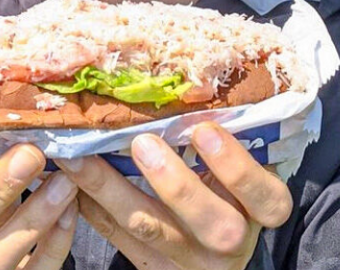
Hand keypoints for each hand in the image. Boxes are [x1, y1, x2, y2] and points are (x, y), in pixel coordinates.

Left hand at [55, 122, 291, 269]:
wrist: (216, 251)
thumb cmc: (236, 187)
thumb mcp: (250, 168)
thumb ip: (237, 140)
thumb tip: (195, 87)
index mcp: (265, 209)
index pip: (267, 196)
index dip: (237, 167)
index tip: (205, 130)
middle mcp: (234, 241)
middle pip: (214, 225)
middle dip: (177, 185)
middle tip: (143, 143)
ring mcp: (192, 261)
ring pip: (152, 231)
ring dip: (114, 191)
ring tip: (83, 159)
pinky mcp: (156, 268)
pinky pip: (120, 241)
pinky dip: (93, 209)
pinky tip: (72, 181)